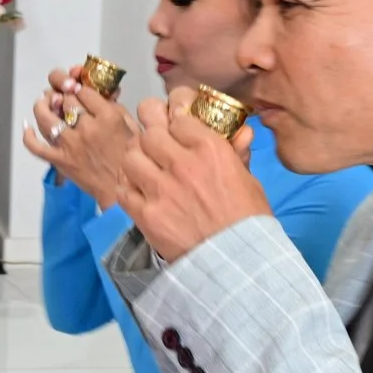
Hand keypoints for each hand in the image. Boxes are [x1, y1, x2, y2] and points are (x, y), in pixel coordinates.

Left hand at [21, 67, 137, 209]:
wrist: (122, 190)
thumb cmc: (130, 159)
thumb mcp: (131, 127)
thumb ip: (116, 108)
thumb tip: (103, 92)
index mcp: (108, 118)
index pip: (84, 92)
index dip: (79, 88)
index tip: (78, 90)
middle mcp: (87, 128)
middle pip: (66, 101)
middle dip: (64, 96)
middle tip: (63, 97)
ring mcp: (70, 144)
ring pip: (47, 117)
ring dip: (43, 105)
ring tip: (44, 101)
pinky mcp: (60, 160)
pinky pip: (37, 147)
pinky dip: (29, 136)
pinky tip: (28, 127)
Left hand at [116, 89, 272, 261]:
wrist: (237, 264)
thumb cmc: (248, 222)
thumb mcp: (249, 182)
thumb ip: (238, 153)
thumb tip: (243, 130)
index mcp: (211, 149)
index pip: (179, 112)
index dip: (173, 108)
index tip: (172, 111)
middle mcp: (182, 163)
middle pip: (149, 128)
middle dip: (150, 124)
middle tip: (153, 131)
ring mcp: (160, 189)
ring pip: (130, 154)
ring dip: (135, 153)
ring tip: (142, 159)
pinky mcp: (145, 214)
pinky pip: (122, 187)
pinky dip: (126, 183)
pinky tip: (135, 185)